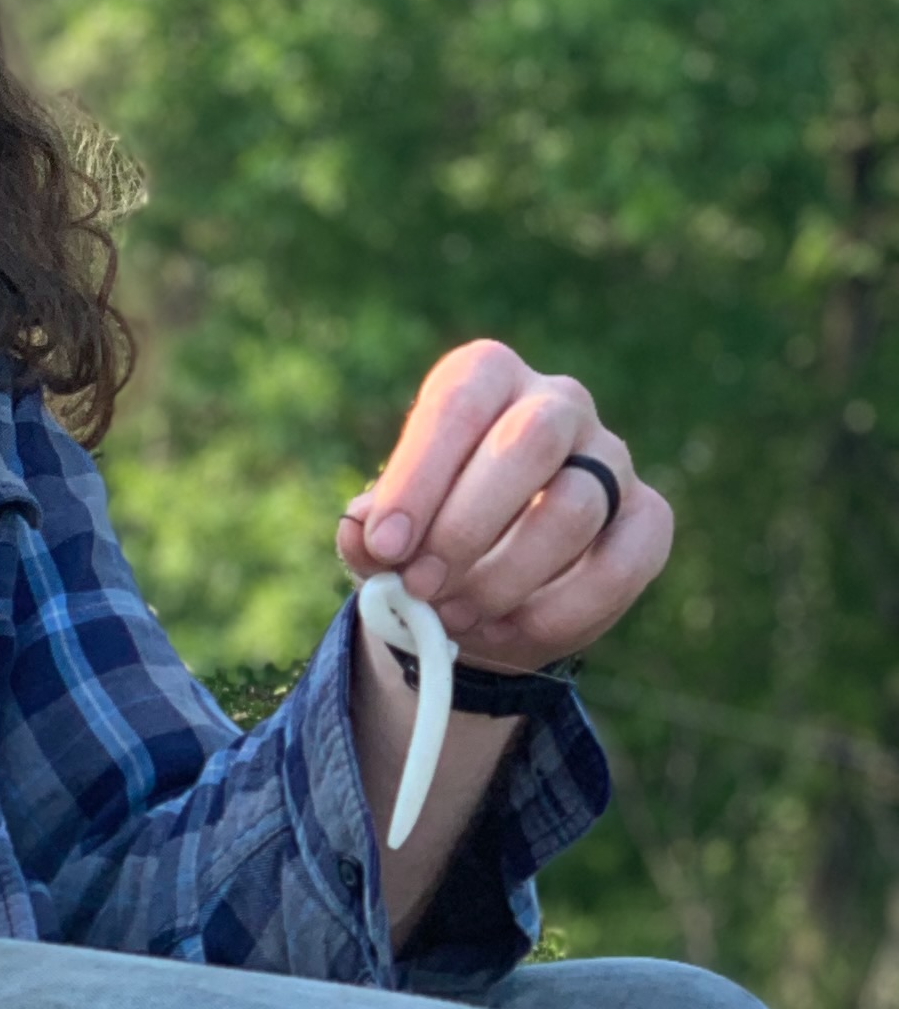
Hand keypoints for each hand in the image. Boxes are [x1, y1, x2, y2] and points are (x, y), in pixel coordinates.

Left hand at [338, 341, 670, 669]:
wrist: (483, 595)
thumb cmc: (427, 543)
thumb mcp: (387, 538)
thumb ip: (368, 534)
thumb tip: (360, 533)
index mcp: (486, 379)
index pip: (460, 402)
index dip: (419, 477)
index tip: (386, 546)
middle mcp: (557, 403)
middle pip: (530, 440)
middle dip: (466, 526)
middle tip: (421, 586)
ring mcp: (611, 458)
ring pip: (573, 508)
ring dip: (504, 577)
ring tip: (454, 616)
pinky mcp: (648, 518)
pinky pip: (620, 564)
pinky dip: (557, 611)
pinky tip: (508, 628)